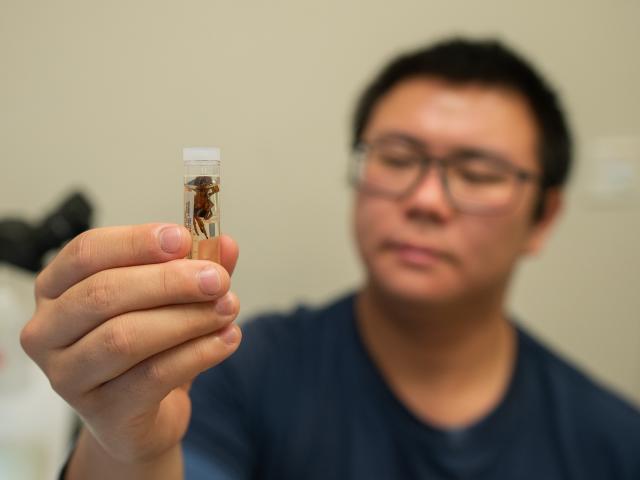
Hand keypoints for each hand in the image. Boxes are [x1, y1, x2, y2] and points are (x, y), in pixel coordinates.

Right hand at [20, 224, 240, 462]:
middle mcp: (48, 331)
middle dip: (169, 282)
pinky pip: (152, 377)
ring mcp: (67, 376)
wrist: (141, 417)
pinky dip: (198, 353)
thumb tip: (225, 244)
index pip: (86, 252)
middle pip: (104, 293)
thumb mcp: (169, 301)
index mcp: (56, 289)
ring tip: (228, 308)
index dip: (135, 241)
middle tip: (217, 279)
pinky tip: (226, 340)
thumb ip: (194, 269)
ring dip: (187, 318)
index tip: (183, 238)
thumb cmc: (146, 348)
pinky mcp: (100, 413)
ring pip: (125, 337)